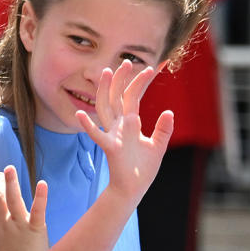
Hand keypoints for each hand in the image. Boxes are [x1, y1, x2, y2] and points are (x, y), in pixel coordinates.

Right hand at [76, 60, 173, 201]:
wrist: (133, 189)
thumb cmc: (142, 170)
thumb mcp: (158, 147)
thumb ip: (163, 130)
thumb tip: (169, 112)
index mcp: (130, 123)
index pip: (133, 97)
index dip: (141, 82)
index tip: (152, 67)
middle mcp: (119, 126)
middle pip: (118, 97)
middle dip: (122, 79)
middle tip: (127, 61)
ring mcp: (113, 135)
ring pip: (106, 108)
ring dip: (105, 91)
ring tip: (106, 73)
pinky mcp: (110, 148)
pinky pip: (97, 135)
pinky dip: (88, 126)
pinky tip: (80, 114)